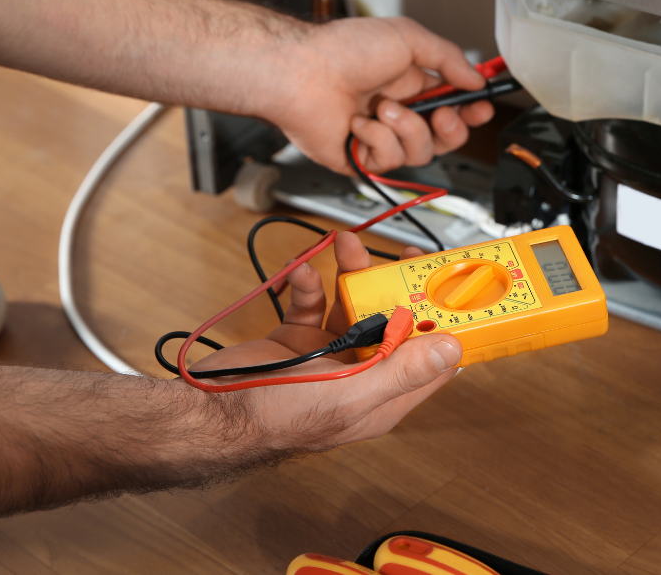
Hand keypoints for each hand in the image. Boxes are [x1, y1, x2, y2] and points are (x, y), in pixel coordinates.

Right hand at [188, 232, 461, 450]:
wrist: (209, 412)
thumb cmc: (276, 416)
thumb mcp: (348, 394)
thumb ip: (401, 372)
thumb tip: (451, 350)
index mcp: (383, 395)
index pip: (430, 360)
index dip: (444, 325)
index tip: (450, 288)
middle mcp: (361, 374)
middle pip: (393, 323)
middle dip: (395, 286)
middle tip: (400, 254)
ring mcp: (329, 355)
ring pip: (354, 305)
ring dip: (351, 274)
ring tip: (346, 244)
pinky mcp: (298, 339)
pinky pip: (314, 303)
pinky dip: (308, 284)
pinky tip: (300, 274)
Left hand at [266, 17, 494, 174]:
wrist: (303, 73)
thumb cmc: (344, 50)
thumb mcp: (408, 37)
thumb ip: (448, 58)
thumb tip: (474, 78)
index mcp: (411, 84)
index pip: (453, 105)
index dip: (471, 110)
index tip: (481, 107)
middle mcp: (398, 113)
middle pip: (444, 137)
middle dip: (450, 127)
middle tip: (442, 113)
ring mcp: (380, 137)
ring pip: (421, 152)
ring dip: (406, 128)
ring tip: (382, 108)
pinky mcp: (362, 159)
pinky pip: (389, 161)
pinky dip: (376, 139)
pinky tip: (358, 123)